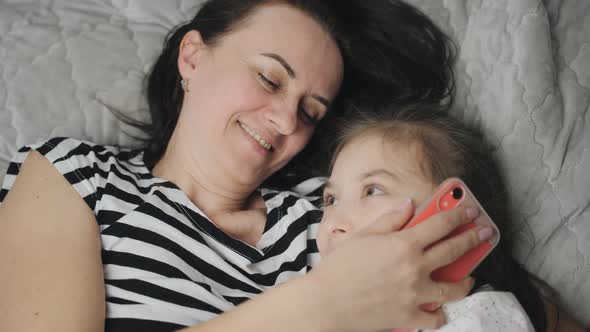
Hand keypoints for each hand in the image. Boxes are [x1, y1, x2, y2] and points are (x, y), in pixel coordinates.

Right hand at [307, 202, 489, 331]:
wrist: (326, 302)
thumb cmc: (340, 267)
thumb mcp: (363, 236)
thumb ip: (389, 219)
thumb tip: (408, 204)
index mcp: (403, 244)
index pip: (440, 224)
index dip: (458, 214)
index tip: (470, 209)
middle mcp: (415, 268)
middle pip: (454, 250)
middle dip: (473, 238)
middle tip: (485, 232)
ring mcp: (415, 294)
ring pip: (453, 287)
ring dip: (466, 281)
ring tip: (469, 278)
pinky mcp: (409, 316)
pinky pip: (435, 318)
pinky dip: (439, 314)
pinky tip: (439, 309)